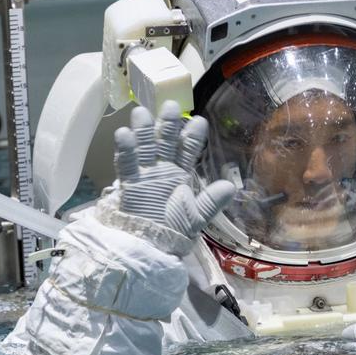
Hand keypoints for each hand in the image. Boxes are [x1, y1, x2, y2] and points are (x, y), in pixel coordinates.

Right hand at [114, 101, 234, 240]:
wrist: (152, 248)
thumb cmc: (175, 230)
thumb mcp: (197, 216)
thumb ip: (211, 201)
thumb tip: (231, 187)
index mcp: (181, 174)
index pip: (188, 150)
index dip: (193, 136)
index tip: (200, 121)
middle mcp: (163, 169)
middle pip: (166, 142)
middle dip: (168, 125)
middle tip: (171, 105)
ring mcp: (146, 174)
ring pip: (145, 147)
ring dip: (144, 131)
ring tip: (142, 113)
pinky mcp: (130, 184)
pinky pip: (127, 164)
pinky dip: (125, 150)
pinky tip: (123, 134)